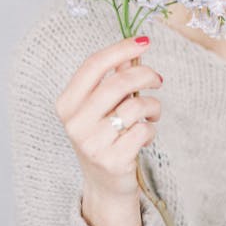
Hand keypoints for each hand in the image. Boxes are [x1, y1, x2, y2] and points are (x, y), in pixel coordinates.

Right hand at [55, 36, 162, 200]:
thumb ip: (114, 78)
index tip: (144, 41)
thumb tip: (134, 49)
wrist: (104, 185)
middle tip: (158, 79)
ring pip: (135, 106)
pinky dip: (152, 127)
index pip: (93, 65)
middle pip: (117, 83)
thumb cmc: (105, 136)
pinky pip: (144, 129)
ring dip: (153, 105)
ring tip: (152, 112)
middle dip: (145, 75)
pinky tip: (146, 133)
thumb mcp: (102, 106)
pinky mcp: (113, 161)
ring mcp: (92, 144)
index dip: (121, 49)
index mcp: (67, 104)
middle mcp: (75, 123)